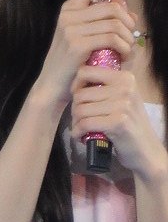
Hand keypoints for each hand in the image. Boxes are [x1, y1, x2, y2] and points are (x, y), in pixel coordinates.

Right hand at [32, 0, 140, 115]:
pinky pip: (112, 38)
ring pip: (115, 23)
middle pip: (112, 6)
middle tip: (129, 36)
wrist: (51, 86)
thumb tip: (131, 13)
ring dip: (128, 37)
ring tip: (127, 48)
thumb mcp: (81, 36)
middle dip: (128, 21)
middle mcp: (69, 15)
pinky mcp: (78, 45)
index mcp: (69, 8)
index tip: (121, 9)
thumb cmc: (70, 62)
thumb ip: (102, 22)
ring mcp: (71, 30)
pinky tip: (123, 55)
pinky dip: (124, 47)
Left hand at [69, 62, 167, 179]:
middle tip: (80, 121)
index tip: (78, 100)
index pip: (86, 71)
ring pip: (80, 110)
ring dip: (75, 123)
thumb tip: (77, 81)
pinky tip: (81, 137)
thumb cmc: (130, 125)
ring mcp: (122, 104)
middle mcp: (125, 88)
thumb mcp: (123, 99)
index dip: (75, 86)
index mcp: (125, 78)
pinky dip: (77, 133)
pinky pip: (84, 124)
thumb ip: (106, 88)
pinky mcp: (117, 122)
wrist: (146, 150)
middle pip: (80, 94)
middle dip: (75, 110)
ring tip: (81, 130)